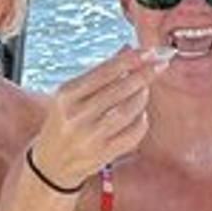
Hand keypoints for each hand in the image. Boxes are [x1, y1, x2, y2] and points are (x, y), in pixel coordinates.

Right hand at [29, 46, 162, 189]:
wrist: (51, 162)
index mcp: (66, 95)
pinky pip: (132, 134)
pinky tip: (140, 114)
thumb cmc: (64, 121)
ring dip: (142, 96)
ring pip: (127, 111)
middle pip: (118, 90)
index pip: (104, 72)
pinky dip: (141, 121)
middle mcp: (76, 115)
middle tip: (160, 65)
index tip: (149, 52)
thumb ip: (100, 73)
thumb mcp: (71, 94)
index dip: (130, 60)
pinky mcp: (102, 154)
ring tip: (145, 88)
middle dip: (143, 75)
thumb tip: (128, 48)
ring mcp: (90, 137)